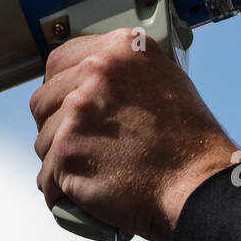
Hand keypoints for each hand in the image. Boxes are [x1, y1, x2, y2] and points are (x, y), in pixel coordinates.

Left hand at [28, 28, 240, 240]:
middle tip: (83, 142)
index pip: (59, 60)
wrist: (197, 183)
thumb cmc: (189, 142)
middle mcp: (95, 74)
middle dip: (57, 124)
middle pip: (44, 100)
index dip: (61, 87)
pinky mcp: (67, 153)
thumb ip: (124, 72)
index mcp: (119, 50)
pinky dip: (62, 189)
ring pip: (43, 139)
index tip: (67, 102)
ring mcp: (77, 113)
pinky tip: (84, 190)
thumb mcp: (164, 78)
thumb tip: (95, 78)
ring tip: (93, 168)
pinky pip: (47, 176)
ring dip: (61, 159)